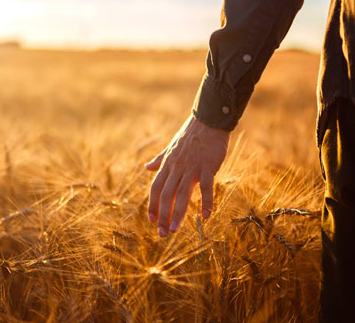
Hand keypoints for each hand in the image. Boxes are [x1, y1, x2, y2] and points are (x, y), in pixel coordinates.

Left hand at [145, 115, 229, 236]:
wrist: (208, 121)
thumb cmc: (190, 136)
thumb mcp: (171, 148)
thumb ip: (159, 160)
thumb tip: (146, 167)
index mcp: (168, 165)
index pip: (156, 188)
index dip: (152, 205)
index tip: (150, 220)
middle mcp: (177, 168)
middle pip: (166, 195)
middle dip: (162, 215)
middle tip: (161, 234)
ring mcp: (192, 167)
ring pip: (182, 194)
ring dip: (178, 213)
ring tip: (173, 230)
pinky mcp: (207, 166)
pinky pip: (206, 186)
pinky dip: (206, 201)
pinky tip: (206, 216)